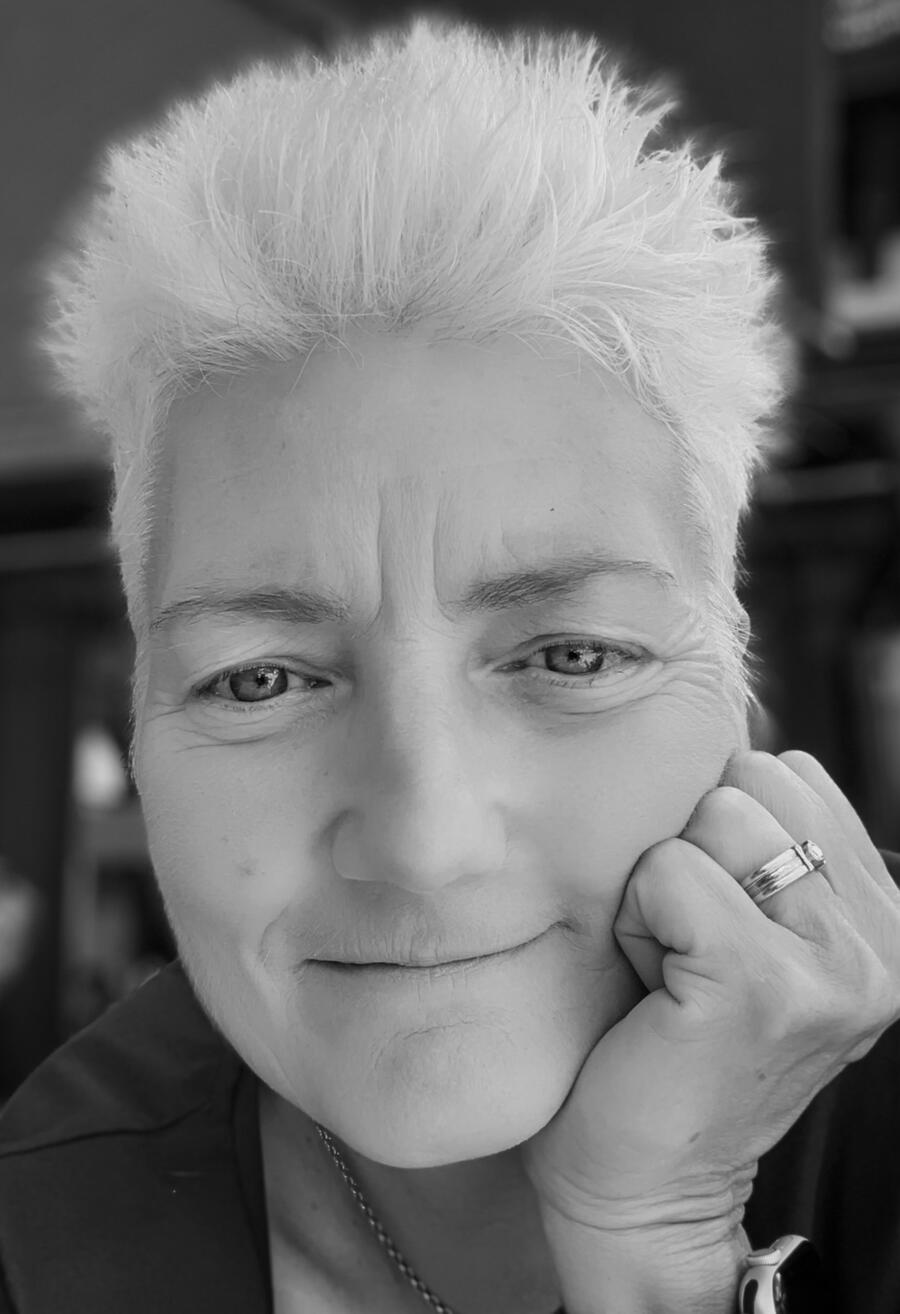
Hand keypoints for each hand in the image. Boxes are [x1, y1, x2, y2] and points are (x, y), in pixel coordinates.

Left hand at [521, 749, 899, 1232]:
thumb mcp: (750, 925)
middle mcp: (880, 940)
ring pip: (713, 815)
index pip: (790, 772)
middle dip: (691, 848)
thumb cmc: (670, 1039)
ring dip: (660, 885)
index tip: (711, 925)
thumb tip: (722, 741)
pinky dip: (637, 921)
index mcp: (882, 916)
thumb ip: (768, 844)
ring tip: (671, 966)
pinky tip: (655, 990)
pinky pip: (668, 872)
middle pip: (750, 778)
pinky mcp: (764, 986)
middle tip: (685, 946)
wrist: (642, 1183)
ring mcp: (833, 966)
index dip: (719, 831)